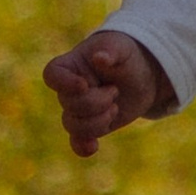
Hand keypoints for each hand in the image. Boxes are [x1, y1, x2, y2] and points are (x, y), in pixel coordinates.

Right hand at [42, 29, 174, 158]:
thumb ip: (110, 50)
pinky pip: (77, 141)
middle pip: (68, 104)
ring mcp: (78, 109)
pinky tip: (93, 147)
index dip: (64, 83)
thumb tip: (99, 57)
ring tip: (114, 108)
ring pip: (73, 125)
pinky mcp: (91, 126)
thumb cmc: (127, 55)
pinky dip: (82, 146)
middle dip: (96, 101)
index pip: (52, 75)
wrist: (143, 77)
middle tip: (115, 90)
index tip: (84, 85)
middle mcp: (69, 89)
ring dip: (98, 121)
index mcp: (71, 65)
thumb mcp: (122, 47)